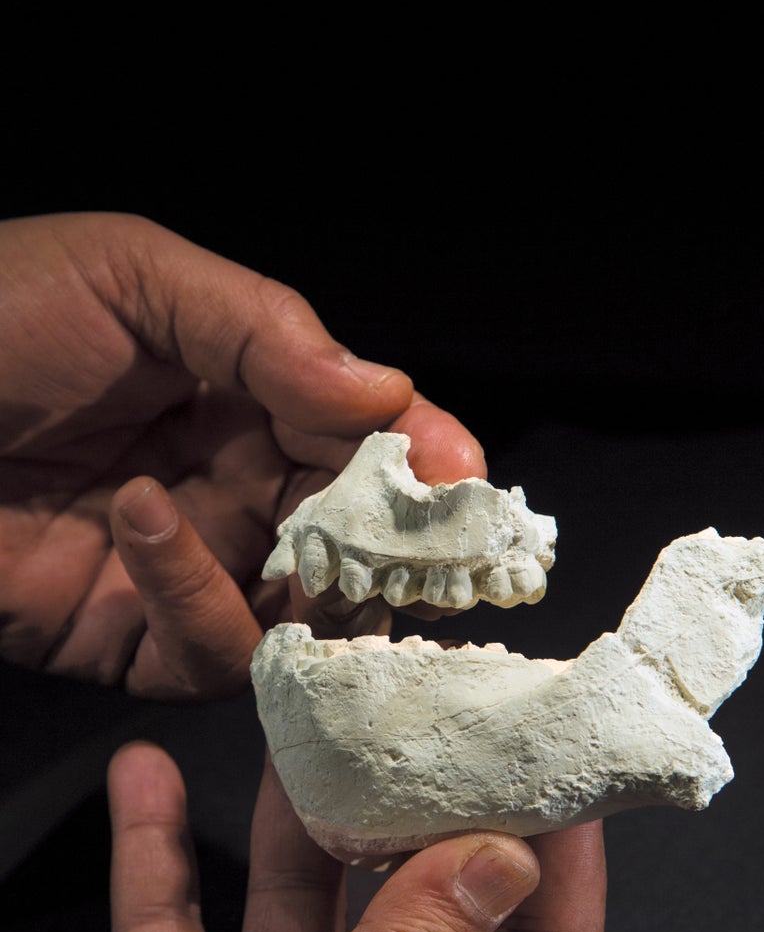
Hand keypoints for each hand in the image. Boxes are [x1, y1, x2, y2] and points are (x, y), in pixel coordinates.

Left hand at [0, 213, 484, 695]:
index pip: (370, 439)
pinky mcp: (133, 643)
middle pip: (359, 539)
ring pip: (305, 616)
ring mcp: (190, 573)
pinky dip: (195, 600)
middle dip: (399, 547)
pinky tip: (140, 519)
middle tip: (423, 549)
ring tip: (266, 523)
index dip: (427, 459)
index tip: (464, 478)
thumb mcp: (132, 276)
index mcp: (251, 397)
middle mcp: (237, 490)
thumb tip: (389, 396)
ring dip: (306, 583)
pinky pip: (208, 655)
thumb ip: (267, 330)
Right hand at [14, 744, 604, 931]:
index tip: (554, 765)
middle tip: (425, 717)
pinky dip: (151, 852)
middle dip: (419, 813)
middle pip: (419, 909)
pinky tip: (144, 778)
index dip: (556, 858)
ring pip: (299, 903)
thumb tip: (501, 855)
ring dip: (296, 816)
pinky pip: (164, 931)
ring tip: (307, 724)